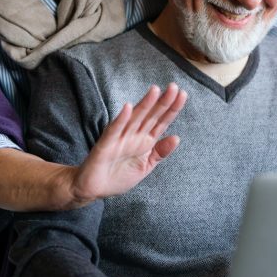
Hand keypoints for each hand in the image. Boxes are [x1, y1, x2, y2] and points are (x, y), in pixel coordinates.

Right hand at [66, 84, 186, 205]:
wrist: (94, 189)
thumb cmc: (118, 176)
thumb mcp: (145, 166)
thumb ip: (159, 152)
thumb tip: (176, 137)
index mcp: (145, 140)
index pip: (161, 122)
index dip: (172, 109)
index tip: (183, 94)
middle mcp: (134, 135)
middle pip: (151, 116)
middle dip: (163, 102)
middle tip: (174, 87)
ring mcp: (120, 138)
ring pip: (135, 119)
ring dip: (145, 105)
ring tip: (155, 91)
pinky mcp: (105, 145)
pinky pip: (114, 130)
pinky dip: (121, 119)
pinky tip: (128, 108)